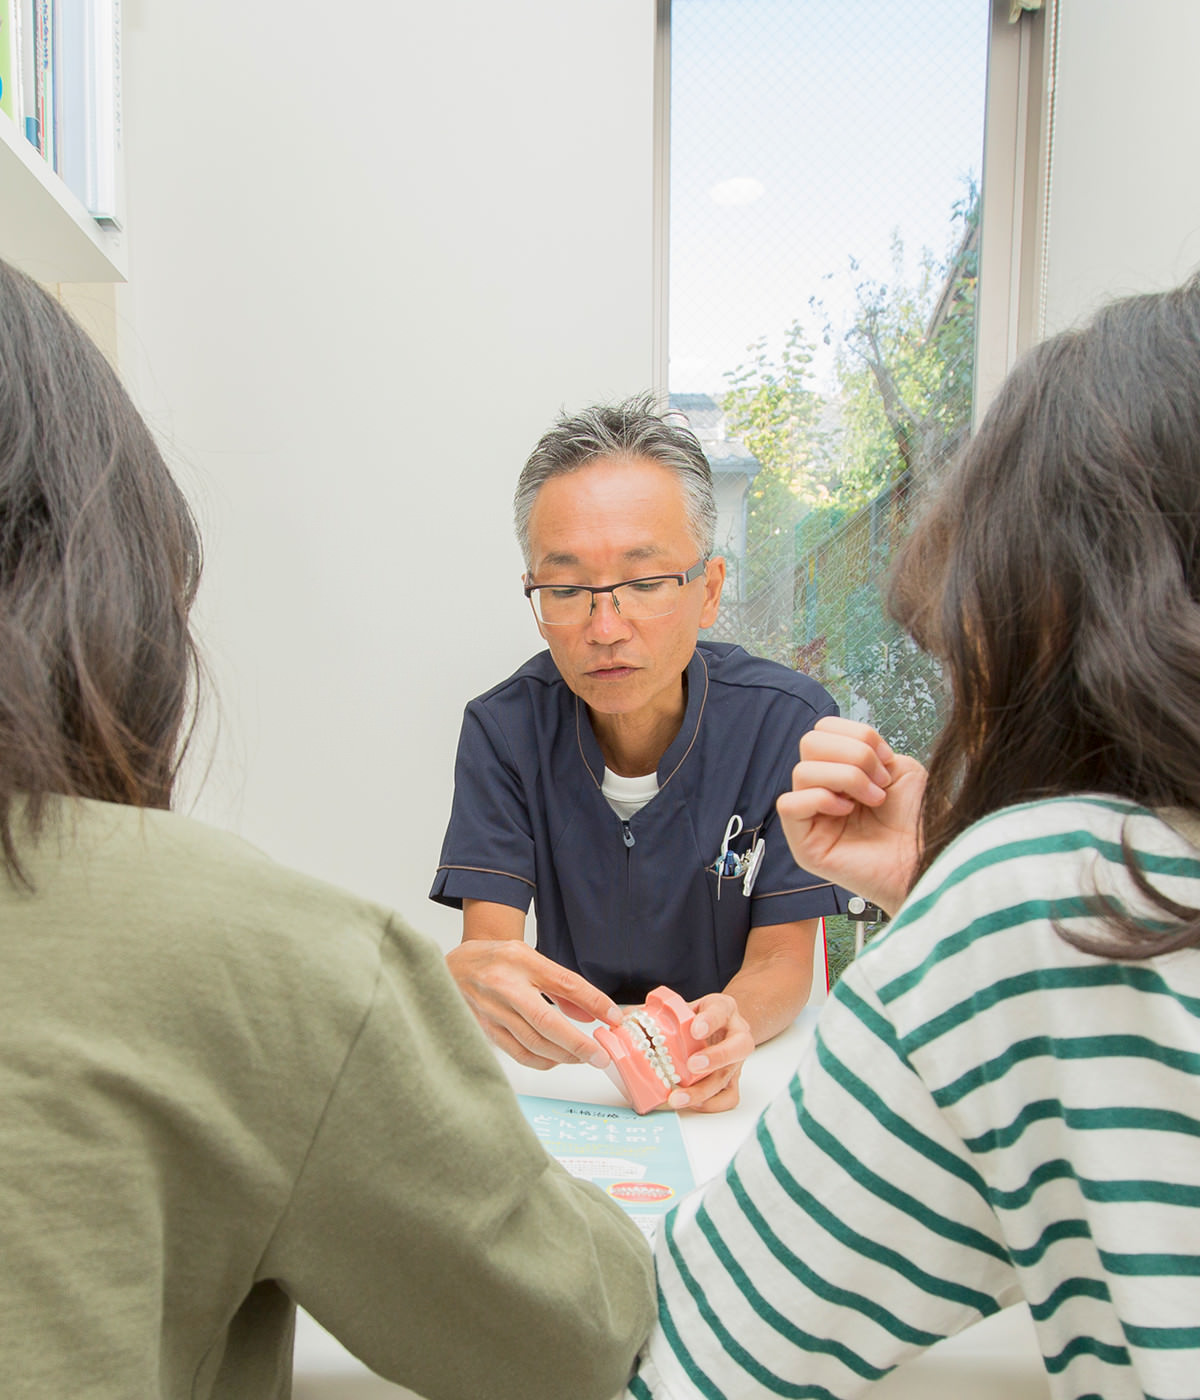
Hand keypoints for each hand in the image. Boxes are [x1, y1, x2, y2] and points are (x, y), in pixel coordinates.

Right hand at [445, 940, 620, 1069]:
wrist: (449, 967)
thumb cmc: (494, 961)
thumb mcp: (529, 958)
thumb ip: (560, 985)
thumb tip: (592, 1015)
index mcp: (520, 960)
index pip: (564, 982)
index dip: (593, 1001)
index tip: (613, 1017)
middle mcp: (504, 986)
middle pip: (546, 1020)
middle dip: (578, 1042)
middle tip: (601, 1055)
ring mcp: (490, 1011)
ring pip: (532, 1042)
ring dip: (563, 1055)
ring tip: (585, 1057)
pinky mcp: (483, 1030)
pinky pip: (517, 1053)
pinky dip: (541, 1060)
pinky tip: (557, 1058)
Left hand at [666, 993, 753, 1113]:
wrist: (723, 1025)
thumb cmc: (701, 1015)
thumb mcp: (687, 1004)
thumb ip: (659, 1010)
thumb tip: (626, 1017)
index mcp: (724, 1009)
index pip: (721, 1011)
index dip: (710, 1021)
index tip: (695, 1029)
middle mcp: (736, 1034)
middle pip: (738, 1047)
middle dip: (716, 1058)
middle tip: (692, 1065)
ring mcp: (737, 1060)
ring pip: (728, 1077)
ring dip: (703, 1090)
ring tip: (677, 1097)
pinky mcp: (733, 1080)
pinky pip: (728, 1097)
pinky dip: (709, 1104)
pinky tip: (690, 1103)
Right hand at [775, 716, 925, 916]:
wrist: (927, 859)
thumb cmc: (917, 822)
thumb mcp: (901, 768)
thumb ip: (868, 748)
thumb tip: (843, 750)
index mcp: (841, 770)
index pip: (823, 730)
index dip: (858, 735)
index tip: (886, 760)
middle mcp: (822, 790)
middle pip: (810, 743)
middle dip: (853, 755)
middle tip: (880, 782)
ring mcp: (811, 817)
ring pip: (802, 771)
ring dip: (846, 778)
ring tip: (872, 800)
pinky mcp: (803, 843)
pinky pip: (789, 804)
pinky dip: (821, 799)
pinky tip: (847, 812)